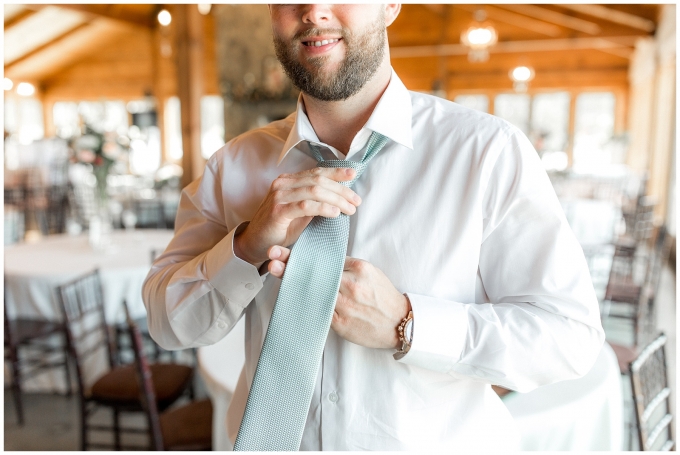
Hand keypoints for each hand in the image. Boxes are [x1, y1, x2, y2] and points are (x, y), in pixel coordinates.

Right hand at [234, 168, 360, 264]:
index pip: (317, 172)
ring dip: (337, 200)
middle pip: (319, 180)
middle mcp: (283, 184)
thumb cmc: (280, 228)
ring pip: (315, 191)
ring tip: (350, 209)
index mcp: (289, 181)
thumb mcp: (300, 211)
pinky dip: (323, 208)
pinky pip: (306, 206)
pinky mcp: (278, 211)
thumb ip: (315, 201)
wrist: (255, 243)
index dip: (336, 172)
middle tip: (356, 201)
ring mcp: (279, 196)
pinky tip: (335, 213)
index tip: (353, 174)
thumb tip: (340, 196)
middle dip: (342, 190)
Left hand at [268, 246, 409, 348]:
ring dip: (294, 284)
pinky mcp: (340, 323)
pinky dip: (305, 303)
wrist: (400, 323)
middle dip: (293, 266)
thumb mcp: (370, 273)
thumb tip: (324, 261)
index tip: (286, 251)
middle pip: (316, 273)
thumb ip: (347, 266)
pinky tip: (291, 297)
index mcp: (358, 269)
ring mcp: (344, 305)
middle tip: (273, 259)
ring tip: (276, 273)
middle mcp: (350, 285)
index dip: (305, 255)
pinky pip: (317, 311)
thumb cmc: (384, 296)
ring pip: (313, 292)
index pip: (326, 258)